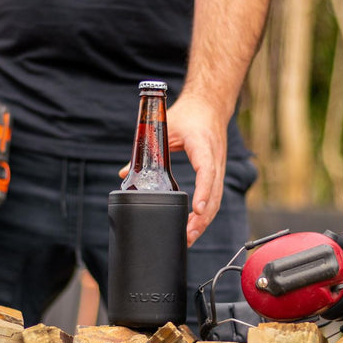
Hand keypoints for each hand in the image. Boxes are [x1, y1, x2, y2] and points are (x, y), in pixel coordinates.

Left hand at [118, 93, 229, 246]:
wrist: (210, 105)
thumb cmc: (189, 114)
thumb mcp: (165, 127)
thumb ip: (145, 149)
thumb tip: (123, 173)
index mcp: (202, 144)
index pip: (207, 170)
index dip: (203, 192)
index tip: (196, 210)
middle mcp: (215, 158)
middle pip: (215, 193)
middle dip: (203, 218)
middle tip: (188, 235)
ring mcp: (219, 166)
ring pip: (217, 198)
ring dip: (205, 220)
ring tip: (190, 236)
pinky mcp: (217, 171)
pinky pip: (215, 195)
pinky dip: (207, 212)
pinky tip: (195, 224)